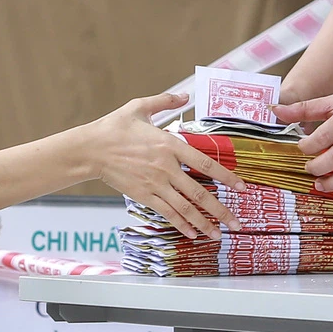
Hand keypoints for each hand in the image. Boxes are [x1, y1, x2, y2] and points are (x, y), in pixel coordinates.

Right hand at [83, 95, 243, 238]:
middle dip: (221, 210)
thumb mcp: (139, 107)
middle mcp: (166, 167)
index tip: (241, 187)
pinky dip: (181, 224)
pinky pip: (167, 213)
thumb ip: (164, 101)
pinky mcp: (143, 195)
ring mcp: (155, 184)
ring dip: (204, 223)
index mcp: (169, 144)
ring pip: (185, 208)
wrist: (90, 149)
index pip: (205, 163)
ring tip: (218, 235)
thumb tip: (184, 96)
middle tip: (236, 224)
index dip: (226, 176)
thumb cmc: (114, 127)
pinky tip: (192, 233)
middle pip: (200, 193)